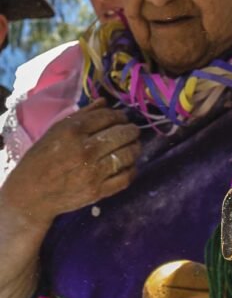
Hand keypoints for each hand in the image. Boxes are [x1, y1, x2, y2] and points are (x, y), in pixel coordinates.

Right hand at [1, 101, 140, 228]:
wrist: (29, 196)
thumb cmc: (40, 159)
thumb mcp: (55, 131)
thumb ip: (82, 115)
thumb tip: (106, 102)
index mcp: (73, 132)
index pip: (108, 117)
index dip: (120, 116)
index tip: (123, 118)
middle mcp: (85, 150)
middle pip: (123, 134)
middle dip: (132, 130)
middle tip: (132, 131)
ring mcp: (93, 172)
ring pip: (128, 154)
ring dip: (135, 147)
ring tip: (133, 146)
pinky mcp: (97, 191)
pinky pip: (126, 178)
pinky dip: (132, 169)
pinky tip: (128, 165)